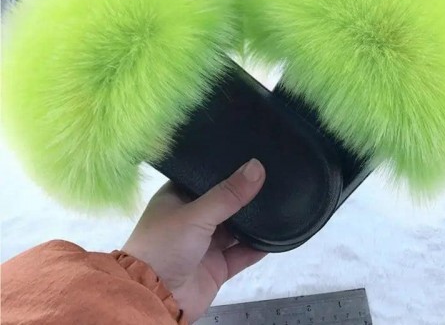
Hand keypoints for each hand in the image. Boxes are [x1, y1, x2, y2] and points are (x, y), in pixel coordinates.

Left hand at [123, 158, 266, 322]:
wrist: (155, 299)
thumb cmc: (165, 246)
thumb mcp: (196, 214)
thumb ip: (228, 194)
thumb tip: (257, 166)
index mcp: (178, 198)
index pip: (205, 177)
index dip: (225, 167)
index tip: (250, 154)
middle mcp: (192, 218)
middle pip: (223, 202)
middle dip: (244, 193)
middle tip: (272, 174)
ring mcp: (205, 244)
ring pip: (235, 228)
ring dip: (253, 220)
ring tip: (279, 199)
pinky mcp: (217, 267)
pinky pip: (242, 253)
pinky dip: (258, 246)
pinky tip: (277, 234)